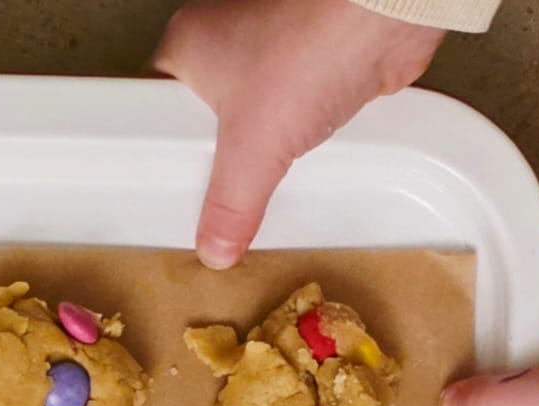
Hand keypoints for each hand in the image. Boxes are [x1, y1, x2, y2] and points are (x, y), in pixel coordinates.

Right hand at [153, 0, 442, 267]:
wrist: (384, 18)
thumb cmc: (306, 50)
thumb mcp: (253, 148)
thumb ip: (229, 207)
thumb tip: (214, 250)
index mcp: (185, 48)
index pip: (155, 117)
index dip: (164, 162)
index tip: (172, 201)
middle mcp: (222, 46)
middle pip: (204, 129)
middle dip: (216, 168)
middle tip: (214, 206)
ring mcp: (269, 56)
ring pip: (250, 128)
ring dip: (259, 159)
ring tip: (255, 192)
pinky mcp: (310, 70)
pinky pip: (289, 123)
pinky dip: (295, 149)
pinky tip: (297, 172)